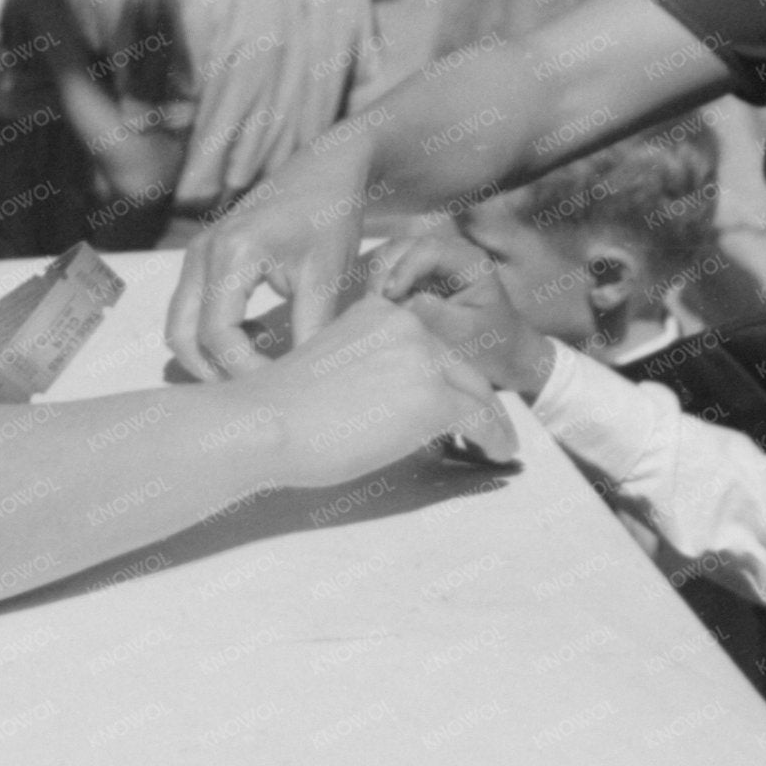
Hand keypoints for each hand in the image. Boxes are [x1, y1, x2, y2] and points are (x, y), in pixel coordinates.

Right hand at [168, 133, 373, 379]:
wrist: (325, 170)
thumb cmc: (330, 218)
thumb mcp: (328, 277)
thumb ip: (312, 331)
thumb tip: (304, 384)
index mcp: (232, 254)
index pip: (218, 335)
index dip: (245, 371)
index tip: (282, 388)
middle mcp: (203, 252)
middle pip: (182, 336)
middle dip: (215, 372)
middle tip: (261, 392)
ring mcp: (197, 253)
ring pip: (180, 325)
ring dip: (211, 355)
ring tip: (260, 364)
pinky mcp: (203, 257)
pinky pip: (190, 309)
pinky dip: (213, 334)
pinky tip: (258, 335)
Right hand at [241, 294, 508, 487]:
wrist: (265, 423)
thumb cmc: (280, 411)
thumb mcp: (331, 369)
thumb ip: (368, 372)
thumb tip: (392, 405)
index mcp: (378, 311)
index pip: (428, 344)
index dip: (446, 376)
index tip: (455, 400)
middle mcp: (407, 325)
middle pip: (458, 366)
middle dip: (475, 399)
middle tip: (484, 426)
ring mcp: (423, 359)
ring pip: (476, 391)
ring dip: (490, 421)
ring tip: (497, 444)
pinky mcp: (434, 397)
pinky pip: (483, 420)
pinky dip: (497, 438)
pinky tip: (500, 454)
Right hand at [372, 227, 556, 397]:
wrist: (502, 355)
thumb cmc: (492, 346)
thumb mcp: (468, 334)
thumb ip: (439, 316)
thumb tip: (408, 302)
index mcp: (470, 260)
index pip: (429, 249)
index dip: (404, 269)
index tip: (388, 297)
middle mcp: (450, 252)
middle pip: (404, 246)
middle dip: (385, 272)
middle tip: (374, 305)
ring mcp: (431, 262)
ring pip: (391, 256)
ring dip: (378, 279)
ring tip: (375, 308)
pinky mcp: (418, 277)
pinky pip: (390, 272)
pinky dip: (380, 287)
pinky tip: (379, 309)